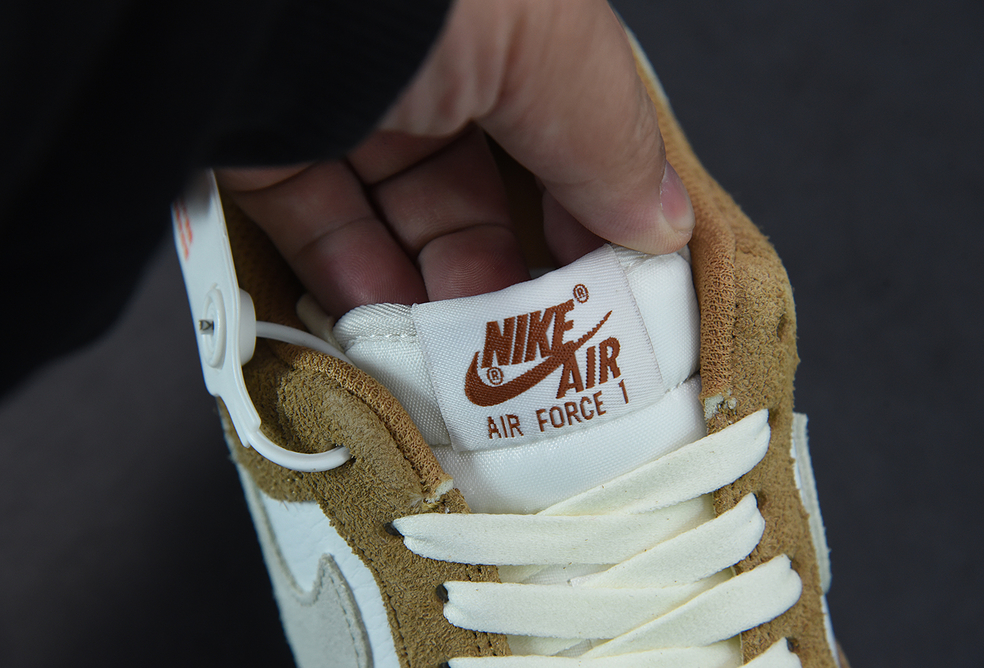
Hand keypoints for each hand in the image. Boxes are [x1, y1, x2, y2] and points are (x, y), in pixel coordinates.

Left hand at [215, 0, 693, 320]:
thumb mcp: (551, 57)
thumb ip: (611, 144)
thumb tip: (664, 221)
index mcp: (502, 21)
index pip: (562, 129)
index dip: (591, 211)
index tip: (609, 287)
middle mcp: (422, 54)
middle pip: (479, 188)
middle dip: (508, 274)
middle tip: (532, 347)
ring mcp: (339, 98)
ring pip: (399, 219)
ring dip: (433, 297)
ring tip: (461, 360)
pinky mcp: (263, 142)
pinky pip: (318, 226)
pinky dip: (354, 285)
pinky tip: (387, 330)